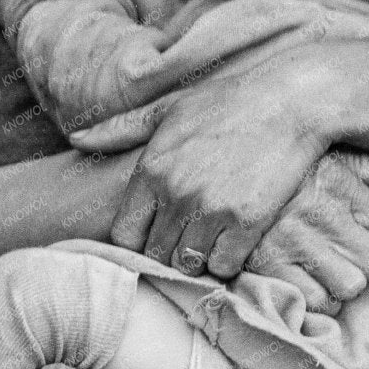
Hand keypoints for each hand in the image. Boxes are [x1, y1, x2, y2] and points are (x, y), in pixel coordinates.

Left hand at [108, 50, 341, 278]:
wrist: (291, 102)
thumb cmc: (228, 102)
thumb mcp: (170, 108)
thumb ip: (121, 128)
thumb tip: (76, 137)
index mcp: (151, 169)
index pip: (124, 233)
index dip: (139, 238)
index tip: (157, 232)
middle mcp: (176, 193)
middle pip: (156, 254)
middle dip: (169, 249)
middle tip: (189, 236)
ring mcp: (211, 210)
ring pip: (188, 264)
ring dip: (199, 257)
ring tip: (211, 237)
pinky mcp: (247, 222)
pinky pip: (223, 266)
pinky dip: (228, 260)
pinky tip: (235, 238)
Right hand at [246, 150, 368, 309]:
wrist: (220, 174)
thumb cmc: (284, 174)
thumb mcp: (326, 158)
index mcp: (339, 183)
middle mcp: (321, 212)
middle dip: (367, 264)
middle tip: (351, 256)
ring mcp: (296, 242)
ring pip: (351, 288)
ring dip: (342, 285)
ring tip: (328, 270)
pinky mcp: (270, 265)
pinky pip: (316, 302)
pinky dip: (316, 298)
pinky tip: (308, 281)